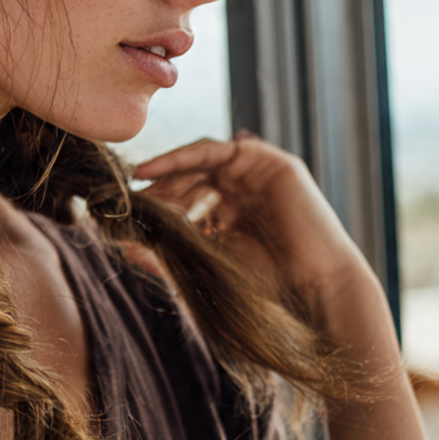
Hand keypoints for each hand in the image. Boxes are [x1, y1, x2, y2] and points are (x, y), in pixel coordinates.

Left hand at [132, 132, 374, 305]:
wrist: (315, 290)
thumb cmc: (266, 287)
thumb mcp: (206, 266)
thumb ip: (169, 256)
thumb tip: (126, 249)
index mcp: (229, 216)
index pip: (184, 196)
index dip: (155, 200)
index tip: (123, 211)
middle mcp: (242, 192)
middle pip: (189, 175)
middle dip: (158, 184)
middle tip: (131, 198)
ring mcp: (258, 176)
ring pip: (201, 158)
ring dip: (167, 167)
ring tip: (140, 182)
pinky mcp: (273, 163)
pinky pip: (221, 149)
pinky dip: (185, 154)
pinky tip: (157, 170)